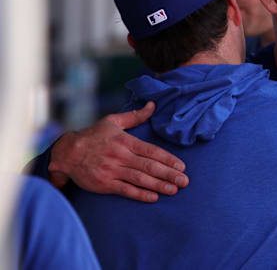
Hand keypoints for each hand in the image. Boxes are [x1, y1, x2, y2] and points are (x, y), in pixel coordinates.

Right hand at [48, 102, 188, 202]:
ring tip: (174, 190)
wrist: (66, 152)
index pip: (152, 151)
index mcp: (125, 141)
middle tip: (185, 181)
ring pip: (140, 178)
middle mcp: (121, 156)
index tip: (182, 166)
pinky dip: (140, 194)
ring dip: (159, 185)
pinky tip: (154, 197)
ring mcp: (112, 170)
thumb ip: (135, 116)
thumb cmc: (93, 136)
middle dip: (169, 174)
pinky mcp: (104, 183)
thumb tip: (152, 105)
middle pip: (149, 166)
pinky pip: (125, 190)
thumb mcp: (113, 121)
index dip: (168, 159)